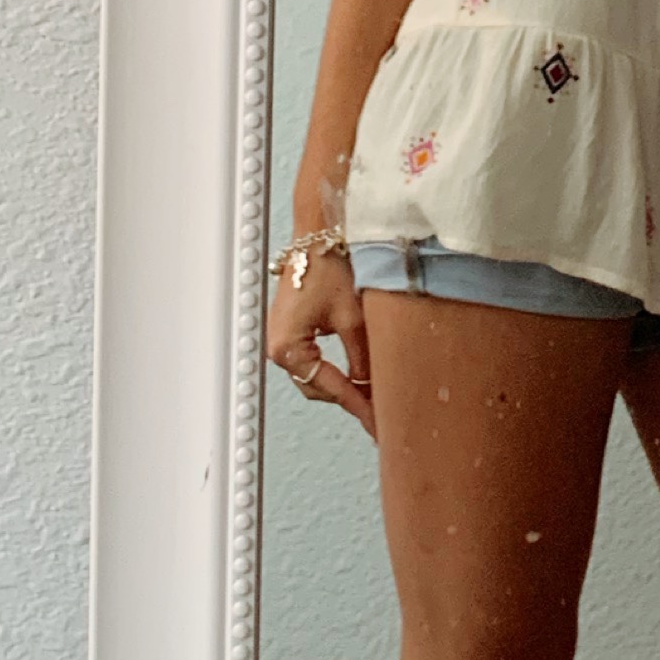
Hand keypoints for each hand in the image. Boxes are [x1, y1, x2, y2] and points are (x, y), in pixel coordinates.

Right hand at [266, 241, 373, 433]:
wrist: (317, 235)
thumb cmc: (328, 266)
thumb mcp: (353, 318)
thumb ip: (363, 358)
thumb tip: (374, 387)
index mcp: (288, 348)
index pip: (330, 387)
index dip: (358, 406)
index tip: (378, 425)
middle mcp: (279, 347)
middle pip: (318, 387)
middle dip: (349, 399)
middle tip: (380, 416)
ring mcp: (283, 338)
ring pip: (316, 376)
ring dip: (342, 386)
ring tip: (372, 399)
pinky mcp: (293, 329)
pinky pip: (313, 361)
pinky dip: (335, 370)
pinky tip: (357, 376)